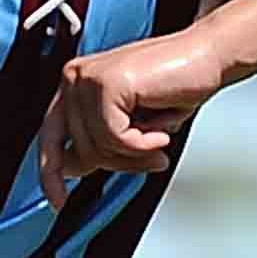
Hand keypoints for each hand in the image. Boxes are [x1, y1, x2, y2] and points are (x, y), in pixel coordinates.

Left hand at [39, 33, 227, 207]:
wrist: (207, 56)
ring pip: (97, 147)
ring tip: (160, 140)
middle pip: (80, 150)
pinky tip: (161, 131)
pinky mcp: (106, 83)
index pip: (49, 138)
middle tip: (153, 157)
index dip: (51, 173)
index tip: (59, 201)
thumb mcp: (131, 123)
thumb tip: (72, 168)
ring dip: (135, 152)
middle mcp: (75, 78)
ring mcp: (88, 78)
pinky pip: (114, 137)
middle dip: (120, 162)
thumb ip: (101, 141)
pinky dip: (141, 143)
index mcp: (75, 85)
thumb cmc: (175, 86)